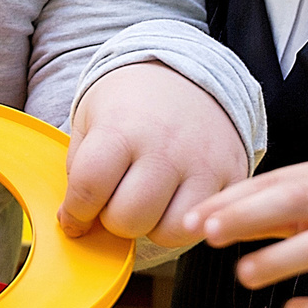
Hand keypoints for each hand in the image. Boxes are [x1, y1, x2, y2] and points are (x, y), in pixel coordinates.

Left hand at [59, 62, 247, 248]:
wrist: (188, 75)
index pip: (89, 189)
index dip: (75, 212)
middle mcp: (164, 146)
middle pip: (127, 219)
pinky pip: (202, 225)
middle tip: (117, 200)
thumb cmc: (132, 105)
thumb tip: (76, 223)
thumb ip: (78, 171)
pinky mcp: (231, 176)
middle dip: (113, 219)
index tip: (76, 215)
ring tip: (148, 204)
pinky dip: (184, 224)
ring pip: (167, 232)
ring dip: (150, 227)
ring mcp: (202, 163)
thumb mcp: (91, 120)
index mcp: (121, 128)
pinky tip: (174, 203)